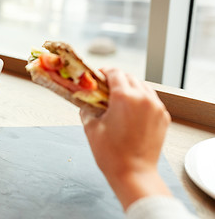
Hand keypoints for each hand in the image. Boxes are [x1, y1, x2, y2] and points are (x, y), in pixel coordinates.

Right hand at [80, 68, 171, 208]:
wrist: (134, 174)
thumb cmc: (111, 154)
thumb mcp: (91, 128)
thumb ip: (86, 109)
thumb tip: (84, 101)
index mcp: (124, 98)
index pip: (115, 73)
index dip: (104, 72)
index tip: (99, 76)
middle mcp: (143, 98)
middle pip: (129, 77)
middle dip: (116, 78)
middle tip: (106, 88)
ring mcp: (156, 107)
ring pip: (142, 86)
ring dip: (130, 87)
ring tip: (119, 98)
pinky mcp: (163, 117)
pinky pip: (151, 99)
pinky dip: (141, 98)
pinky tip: (132, 109)